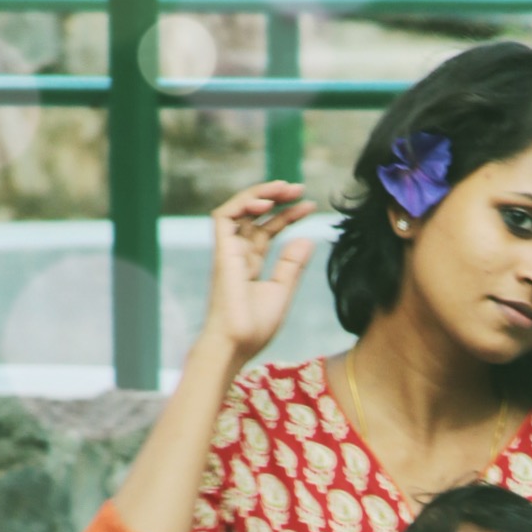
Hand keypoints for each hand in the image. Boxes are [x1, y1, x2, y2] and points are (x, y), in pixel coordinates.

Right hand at [203, 181, 315, 365]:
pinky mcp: (220, 252)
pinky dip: (243, 204)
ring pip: (239, 211)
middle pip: (254, 216)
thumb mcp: (282, 291)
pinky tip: (265, 201)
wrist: (235, 343)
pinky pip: (224, 217)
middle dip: (276, 198)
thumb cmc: (255, 327)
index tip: (310, 206)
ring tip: (285, 187)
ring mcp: (227, 252)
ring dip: (260, 194)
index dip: (287, 216)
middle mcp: (237, 254)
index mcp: (250, 265)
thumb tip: (307, 238)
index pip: (267, 231)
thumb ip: (292, 265)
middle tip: (299, 188)